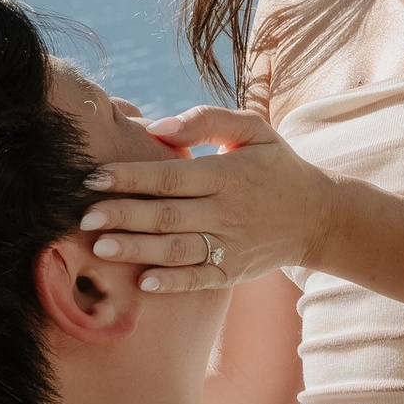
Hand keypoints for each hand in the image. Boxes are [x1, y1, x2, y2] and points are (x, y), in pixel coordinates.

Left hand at [79, 105, 338, 291]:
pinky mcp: (232, 272)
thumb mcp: (254, 130)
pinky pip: (198, 279)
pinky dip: (171, 283)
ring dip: (136, 251)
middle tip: (84, 216)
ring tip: (100, 248)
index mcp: (227, 174)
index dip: (130, 177)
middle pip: (167, 215)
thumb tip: (156, 127)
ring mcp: (230, 245)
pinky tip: (142, 283)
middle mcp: (227, 211)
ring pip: (176, 250)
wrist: (319, 217)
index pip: (171, 176)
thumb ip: (207, 120)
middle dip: (123, 216)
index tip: (94, 177)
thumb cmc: (276, 166)